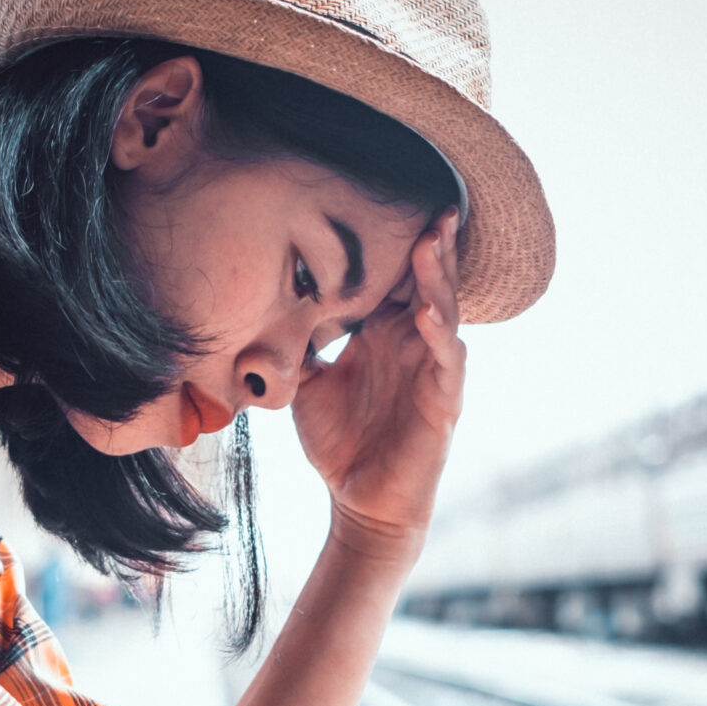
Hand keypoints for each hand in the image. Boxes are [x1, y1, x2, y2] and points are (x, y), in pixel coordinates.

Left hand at [286, 210, 464, 552]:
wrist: (358, 502)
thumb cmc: (340, 442)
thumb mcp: (307, 386)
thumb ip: (296, 348)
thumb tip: (259, 314)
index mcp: (389, 336)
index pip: (402, 281)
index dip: (404, 246)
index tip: (397, 203)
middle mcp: (417, 347)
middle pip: (431, 285)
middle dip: (434, 247)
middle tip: (435, 207)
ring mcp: (434, 373)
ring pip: (444, 314)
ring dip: (439, 280)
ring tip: (431, 245)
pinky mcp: (442, 404)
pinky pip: (447, 364)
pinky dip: (440, 337)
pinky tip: (428, 314)